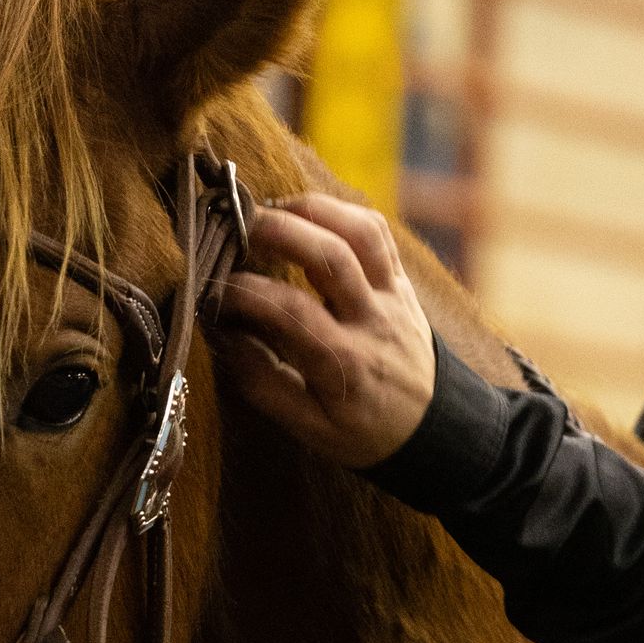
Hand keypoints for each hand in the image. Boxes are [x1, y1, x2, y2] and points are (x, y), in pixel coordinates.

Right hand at [214, 193, 436, 465]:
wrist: (432, 431)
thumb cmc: (364, 432)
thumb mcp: (311, 429)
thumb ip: (265, 383)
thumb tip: (223, 336)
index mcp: (345, 364)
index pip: (291, 311)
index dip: (245, 292)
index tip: (212, 289)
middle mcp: (373, 322)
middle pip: (331, 256)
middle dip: (278, 230)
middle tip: (236, 226)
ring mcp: (393, 296)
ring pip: (360, 232)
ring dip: (311, 210)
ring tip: (270, 212)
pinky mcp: (402, 281)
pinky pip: (378, 232)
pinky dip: (342, 213)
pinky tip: (308, 216)